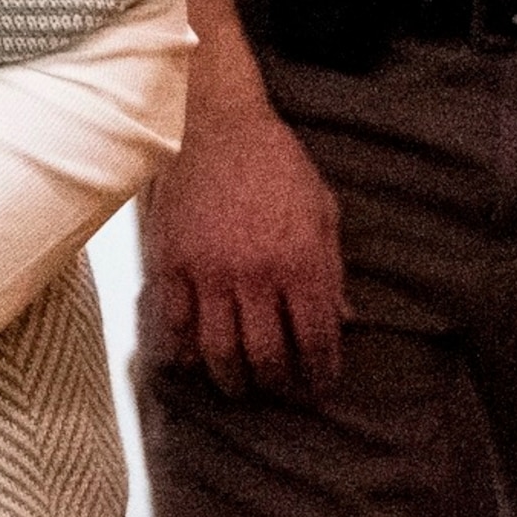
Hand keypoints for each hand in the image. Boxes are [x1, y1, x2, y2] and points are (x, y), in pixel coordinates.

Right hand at [140, 88, 347, 399]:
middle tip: (280, 392)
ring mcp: (209, 272)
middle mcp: (256, 275)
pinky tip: (194, 360)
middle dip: (277, 385)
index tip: (319, 386)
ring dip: (231, 379)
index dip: (320, 372)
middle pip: (267, 356)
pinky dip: (185, 350)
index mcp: (301, 262)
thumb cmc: (275, 162)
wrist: (214, 124)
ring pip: (219, 350)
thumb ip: (332, 268)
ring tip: (238, 387)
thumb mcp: (322, 210)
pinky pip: (176, 323)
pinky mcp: (171, 263)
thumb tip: (344, 319)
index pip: (317, 339)